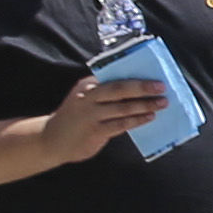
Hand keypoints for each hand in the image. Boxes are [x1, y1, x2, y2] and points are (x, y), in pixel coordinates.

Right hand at [47, 72, 172, 164]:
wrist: (51, 140)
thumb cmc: (75, 117)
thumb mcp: (84, 99)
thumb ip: (103, 93)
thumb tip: (137, 89)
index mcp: (87, 85)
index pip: (114, 76)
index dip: (135, 74)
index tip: (153, 72)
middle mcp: (88, 97)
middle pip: (120, 88)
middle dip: (143, 87)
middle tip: (162, 86)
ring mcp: (91, 115)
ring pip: (123, 107)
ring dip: (145, 105)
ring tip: (161, 103)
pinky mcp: (95, 131)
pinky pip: (121, 124)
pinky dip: (137, 120)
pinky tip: (149, 118)